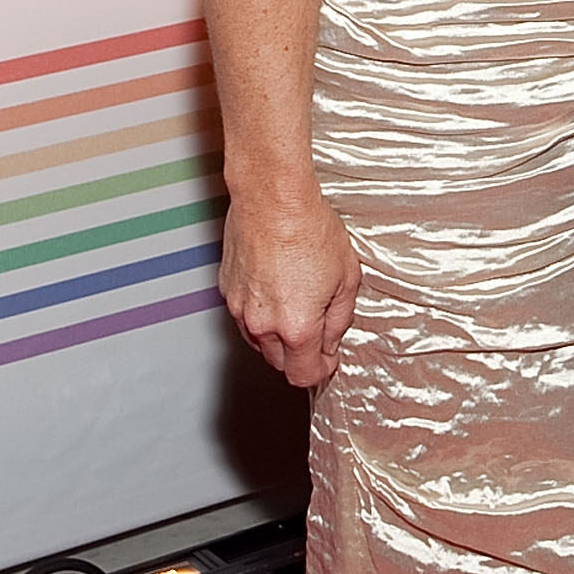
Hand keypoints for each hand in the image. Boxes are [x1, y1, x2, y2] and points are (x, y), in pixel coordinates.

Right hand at [219, 191, 360, 388]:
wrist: (272, 198)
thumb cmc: (309, 229)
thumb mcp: (347, 278)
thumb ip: (339, 319)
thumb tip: (332, 341)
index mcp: (296, 327)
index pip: (303, 374)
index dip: (321, 371)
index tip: (328, 361)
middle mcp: (263, 324)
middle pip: (278, 363)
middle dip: (299, 355)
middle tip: (316, 331)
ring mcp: (240, 308)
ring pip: (258, 341)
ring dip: (277, 335)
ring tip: (296, 303)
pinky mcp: (227, 288)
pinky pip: (244, 315)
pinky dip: (259, 312)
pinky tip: (275, 287)